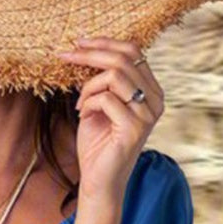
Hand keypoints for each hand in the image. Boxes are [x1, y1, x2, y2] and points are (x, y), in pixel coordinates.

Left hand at [56, 35, 164, 201]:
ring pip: (115, 76)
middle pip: (124, 58)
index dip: (104, 42)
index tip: (77, 43)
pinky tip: (83, 116)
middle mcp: (156, 99)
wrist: (98, 181)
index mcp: (151, 90)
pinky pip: (106, 99)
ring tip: (80, 104)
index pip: (133, 51)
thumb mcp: (99, 104)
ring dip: (89, 86)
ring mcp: (148, 114)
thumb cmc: (97, 145)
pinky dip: (88, 103)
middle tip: (66, 55)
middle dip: (91, 53)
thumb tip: (86, 48)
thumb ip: (103, 79)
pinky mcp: (135, 128)